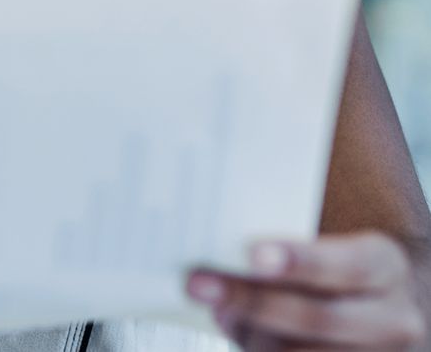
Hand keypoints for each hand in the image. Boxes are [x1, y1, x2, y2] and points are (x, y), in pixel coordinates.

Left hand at [186, 232, 426, 349]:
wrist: (380, 311)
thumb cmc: (336, 272)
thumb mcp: (331, 249)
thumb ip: (285, 254)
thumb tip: (219, 261)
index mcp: (385, 267)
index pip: (348, 264)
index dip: (300, 261)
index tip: (252, 255)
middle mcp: (394, 320)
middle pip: (318, 317)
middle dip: (252, 301)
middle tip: (198, 284)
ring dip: (250, 335)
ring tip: (220, 313)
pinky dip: (258, 350)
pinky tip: (237, 331)